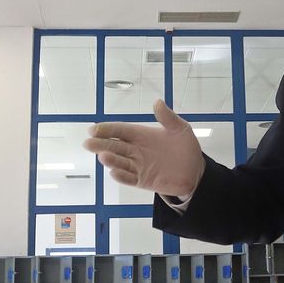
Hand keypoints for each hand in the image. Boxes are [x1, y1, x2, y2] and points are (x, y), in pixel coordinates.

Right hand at [84, 100, 204, 197]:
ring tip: (103, 156)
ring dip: (110, 160)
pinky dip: (122, 176)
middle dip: (101, 145)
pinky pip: (129, 178)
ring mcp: (138, 166)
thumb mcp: (180, 129)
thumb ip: (168, 118)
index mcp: (141, 134)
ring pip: (120, 162)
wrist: (195, 171)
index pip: (120, 131)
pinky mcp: (142, 180)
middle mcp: (135, 150)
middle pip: (114, 146)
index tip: (93, 129)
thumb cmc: (185, 147)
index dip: (106, 130)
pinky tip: (114, 172)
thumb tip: (158, 102)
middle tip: (88, 143)